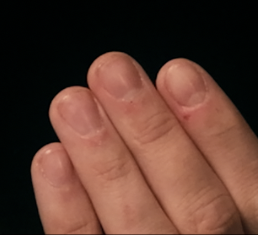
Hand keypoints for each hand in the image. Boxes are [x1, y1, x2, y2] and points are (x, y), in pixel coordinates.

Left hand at [34, 53, 257, 232]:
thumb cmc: (181, 218)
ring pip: (144, 233)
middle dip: (155, 137)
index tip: (178, 73)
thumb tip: (173, 90)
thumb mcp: (228, 206)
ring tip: (72, 102)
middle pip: (203, 214)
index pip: (255, 197)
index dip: (222, 136)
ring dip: (107, 164)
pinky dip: (70, 211)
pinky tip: (51, 160)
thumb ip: (209, 173)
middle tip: (111, 70)